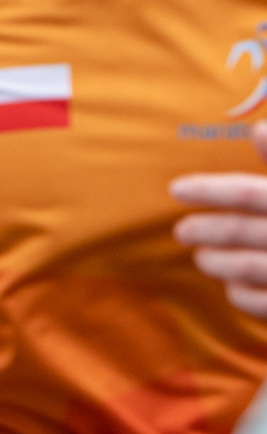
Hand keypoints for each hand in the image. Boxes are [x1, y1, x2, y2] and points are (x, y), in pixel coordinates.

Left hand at [171, 121, 266, 314]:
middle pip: (242, 231)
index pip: (251, 194)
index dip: (211, 190)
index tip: (176, 188)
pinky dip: (241, 294)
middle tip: (181, 231)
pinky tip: (233, 287)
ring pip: (247, 267)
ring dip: (216, 261)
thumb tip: (258, 130)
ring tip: (201, 258)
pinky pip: (262, 303)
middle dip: (205, 230)